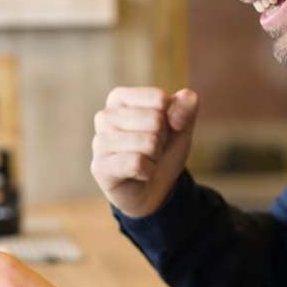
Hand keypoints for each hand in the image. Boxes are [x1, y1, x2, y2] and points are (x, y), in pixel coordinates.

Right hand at [90, 86, 197, 216]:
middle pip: (155, 120)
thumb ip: (187, 104)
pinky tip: (139, 174)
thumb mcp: (181, 125)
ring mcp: (99, 142)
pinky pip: (137, 163)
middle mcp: (104, 116)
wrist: (154, 188)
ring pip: (148, 142)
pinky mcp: (100, 167)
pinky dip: (147, 171)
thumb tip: (183, 98)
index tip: (161, 130)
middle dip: (162, 139)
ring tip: (145, 160)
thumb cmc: (162, 150)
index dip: (170, 117)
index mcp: (119, 98)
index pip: (159, 98)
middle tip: (151, 149)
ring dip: (155, 156)